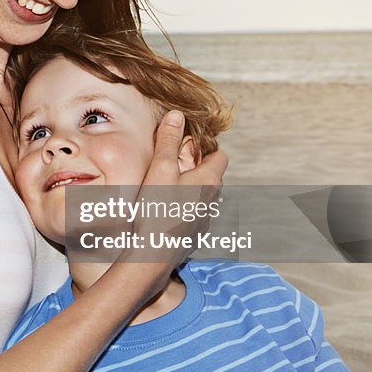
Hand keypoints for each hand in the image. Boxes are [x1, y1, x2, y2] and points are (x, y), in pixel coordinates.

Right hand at [121, 110, 227, 268]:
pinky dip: (182, 206)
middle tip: (170, 163)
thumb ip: (168, 141)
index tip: (185, 145)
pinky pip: (192, 213)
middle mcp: (211, 199)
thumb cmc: (156, 211)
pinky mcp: (193, 234)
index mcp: (208, 180)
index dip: (205, 147)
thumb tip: (176, 115)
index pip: (220, 155)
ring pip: (201, 195)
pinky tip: (162, 210)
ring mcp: (204, 219)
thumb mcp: (160, 168)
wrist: (151, 256)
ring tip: (164, 186)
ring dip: (188, 187)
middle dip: (194, 166)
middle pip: (211, 175)